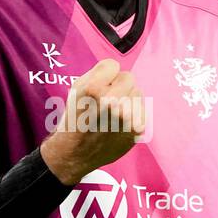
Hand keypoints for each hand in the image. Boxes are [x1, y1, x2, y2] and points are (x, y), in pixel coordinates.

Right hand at [41, 58, 144, 185]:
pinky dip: (133, 115)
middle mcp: (112, 102)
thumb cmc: (75, 118)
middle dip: (117, 86)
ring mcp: (127, 117)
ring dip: (127, 99)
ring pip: (137, 93)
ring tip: (111, 114)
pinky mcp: (137, 129)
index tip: (98, 87)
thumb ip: (97, 73)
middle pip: (128, 78)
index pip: (113, 65)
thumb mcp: (76, 89)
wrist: (76, 153)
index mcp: (93, 89)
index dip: (104, 75)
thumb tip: (118, 69)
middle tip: (105, 102)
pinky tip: (119, 124)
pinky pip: (142, 110)